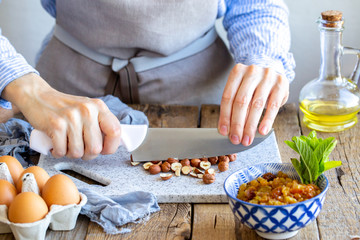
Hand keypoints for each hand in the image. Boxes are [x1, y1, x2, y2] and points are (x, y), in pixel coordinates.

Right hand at [2, 73, 121, 159]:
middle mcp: (87, 110)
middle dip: (87, 154)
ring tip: (66, 144)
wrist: (37, 96)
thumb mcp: (88, 109)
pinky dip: (58, 152)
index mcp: (99, 107)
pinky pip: (62, 151)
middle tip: (80, 149)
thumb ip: (100, 123)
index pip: (115, 131)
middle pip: (96, 148)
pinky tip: (56, 144)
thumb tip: (112, 145)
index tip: (103, 150)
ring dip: (71, 154)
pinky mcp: (56, 124)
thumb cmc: (65, 108)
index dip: (111, 146)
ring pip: (78, 152)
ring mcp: (71, 117)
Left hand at [218, 63, 288, 145]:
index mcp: (237, 72)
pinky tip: (262, 131)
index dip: (225, 116)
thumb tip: (227, 130)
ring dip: (250, 125)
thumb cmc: (253, 85)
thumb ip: (233, 106)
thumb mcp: (241, 89)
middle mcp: (252, 72)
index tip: (224, 132)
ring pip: (256, 105)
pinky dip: (267, 120)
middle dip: (237, 124)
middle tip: (236, 139)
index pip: (228, 97)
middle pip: (241, 102)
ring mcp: (267, 77)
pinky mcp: (281, 84)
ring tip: (247, 139)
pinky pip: (273, 105)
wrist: (273, 70)